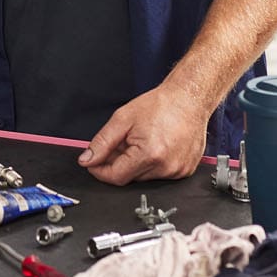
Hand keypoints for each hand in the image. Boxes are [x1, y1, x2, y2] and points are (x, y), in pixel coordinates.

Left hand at [79, 80, 210, 185]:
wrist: (189, 99)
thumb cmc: (161, 105)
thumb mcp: (123, 119)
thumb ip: (102, 142)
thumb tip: (87, 160)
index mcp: (149, 155)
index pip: (115, 177)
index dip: (100, 171)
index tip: (94, 163)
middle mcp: (165, 167)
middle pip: (130, 177)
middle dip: (120, 162)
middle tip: (123, 142)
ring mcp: (178, 171)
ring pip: (144, 177)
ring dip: (137, 163)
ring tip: (144, 140)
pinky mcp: (185, 171)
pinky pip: (161, 174)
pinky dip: (153, 163)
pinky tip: (157, 145)